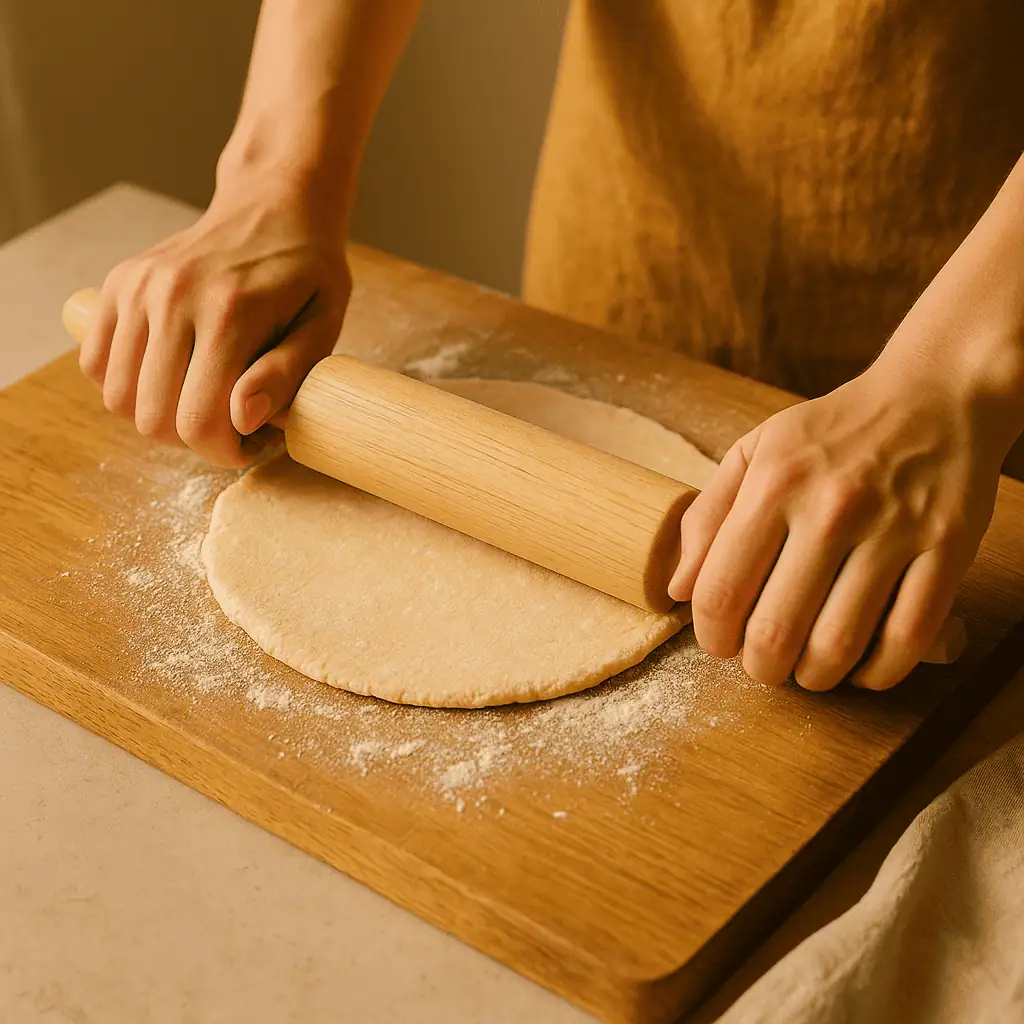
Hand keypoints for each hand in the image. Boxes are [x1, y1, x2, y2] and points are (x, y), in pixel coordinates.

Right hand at [79, 179, 350, 467]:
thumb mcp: (323, 325)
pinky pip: (95, 363)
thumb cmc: (308, 274)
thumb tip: (244, 417)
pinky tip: (169, 377)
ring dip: (158, 416)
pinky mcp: (117, 282)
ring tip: (201, 399)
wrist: (274, 208)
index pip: (198, 420)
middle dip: (193, 440)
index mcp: (230, 312)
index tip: (253, 444)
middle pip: (152, 417)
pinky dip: (126, 385)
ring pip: (118, 398)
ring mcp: (138, 286)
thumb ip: (288, 374)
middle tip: (231, 424)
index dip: (224, 454)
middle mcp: (173, 297)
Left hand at [668, 362, 1003, 690]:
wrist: (935, 394)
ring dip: (815, 677)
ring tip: (807, 668)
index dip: (712, 636)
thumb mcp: (755, 450)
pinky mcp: (949, 548)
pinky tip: (862, 667)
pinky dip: (879, 671)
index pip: (721, 591)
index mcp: (774, 483)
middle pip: (776, 630)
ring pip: (839, 644)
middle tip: (764, 663)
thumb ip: (707, 516)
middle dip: (761, 667)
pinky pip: (908, 638)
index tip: (720, 643)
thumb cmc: (833, 431)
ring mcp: (894, 530)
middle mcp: (831, 508)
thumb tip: (677, 589)